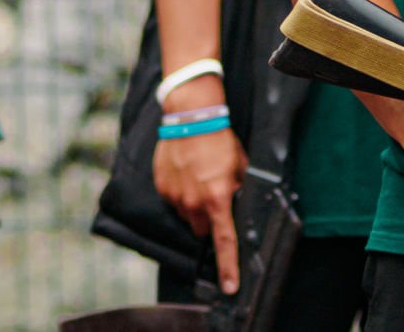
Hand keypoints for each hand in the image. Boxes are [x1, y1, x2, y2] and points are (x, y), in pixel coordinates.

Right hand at [154, 123, 247, 293]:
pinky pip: (173, 199)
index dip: (229, 268)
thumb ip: (240, 189)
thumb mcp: (241, 166)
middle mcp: (194, 203)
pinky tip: (186, 172)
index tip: (230, 287)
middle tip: (214, 196)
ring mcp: (175, 196)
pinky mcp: (162, 186)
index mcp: (218, 200)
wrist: (191, 116)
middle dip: (208, 219)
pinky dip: (180, 191)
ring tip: (198, 177)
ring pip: (186, 215)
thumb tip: (241, 202)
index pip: (225, 243)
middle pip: (201, 229)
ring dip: (193, 204)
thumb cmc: (219, 139)